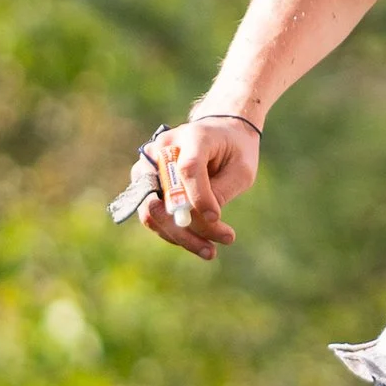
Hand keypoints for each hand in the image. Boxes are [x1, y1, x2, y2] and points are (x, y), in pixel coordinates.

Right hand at [140, 115, 260, 261]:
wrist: (220, 134)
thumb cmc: (234, 151)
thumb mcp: (241, 170)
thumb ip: (220, 191)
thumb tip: (201, 220)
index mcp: (193, 137)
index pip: (188, 169)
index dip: (199, 197)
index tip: (217, 219)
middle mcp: (163, 148)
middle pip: (163, 194)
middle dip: (187, 227)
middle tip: (216, 248)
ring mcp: (148, 166)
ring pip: (152, 211)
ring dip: (179, 236)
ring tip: (210, 251)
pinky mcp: (144, 184)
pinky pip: (152, 215)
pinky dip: (173, 233)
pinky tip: (199, 243)